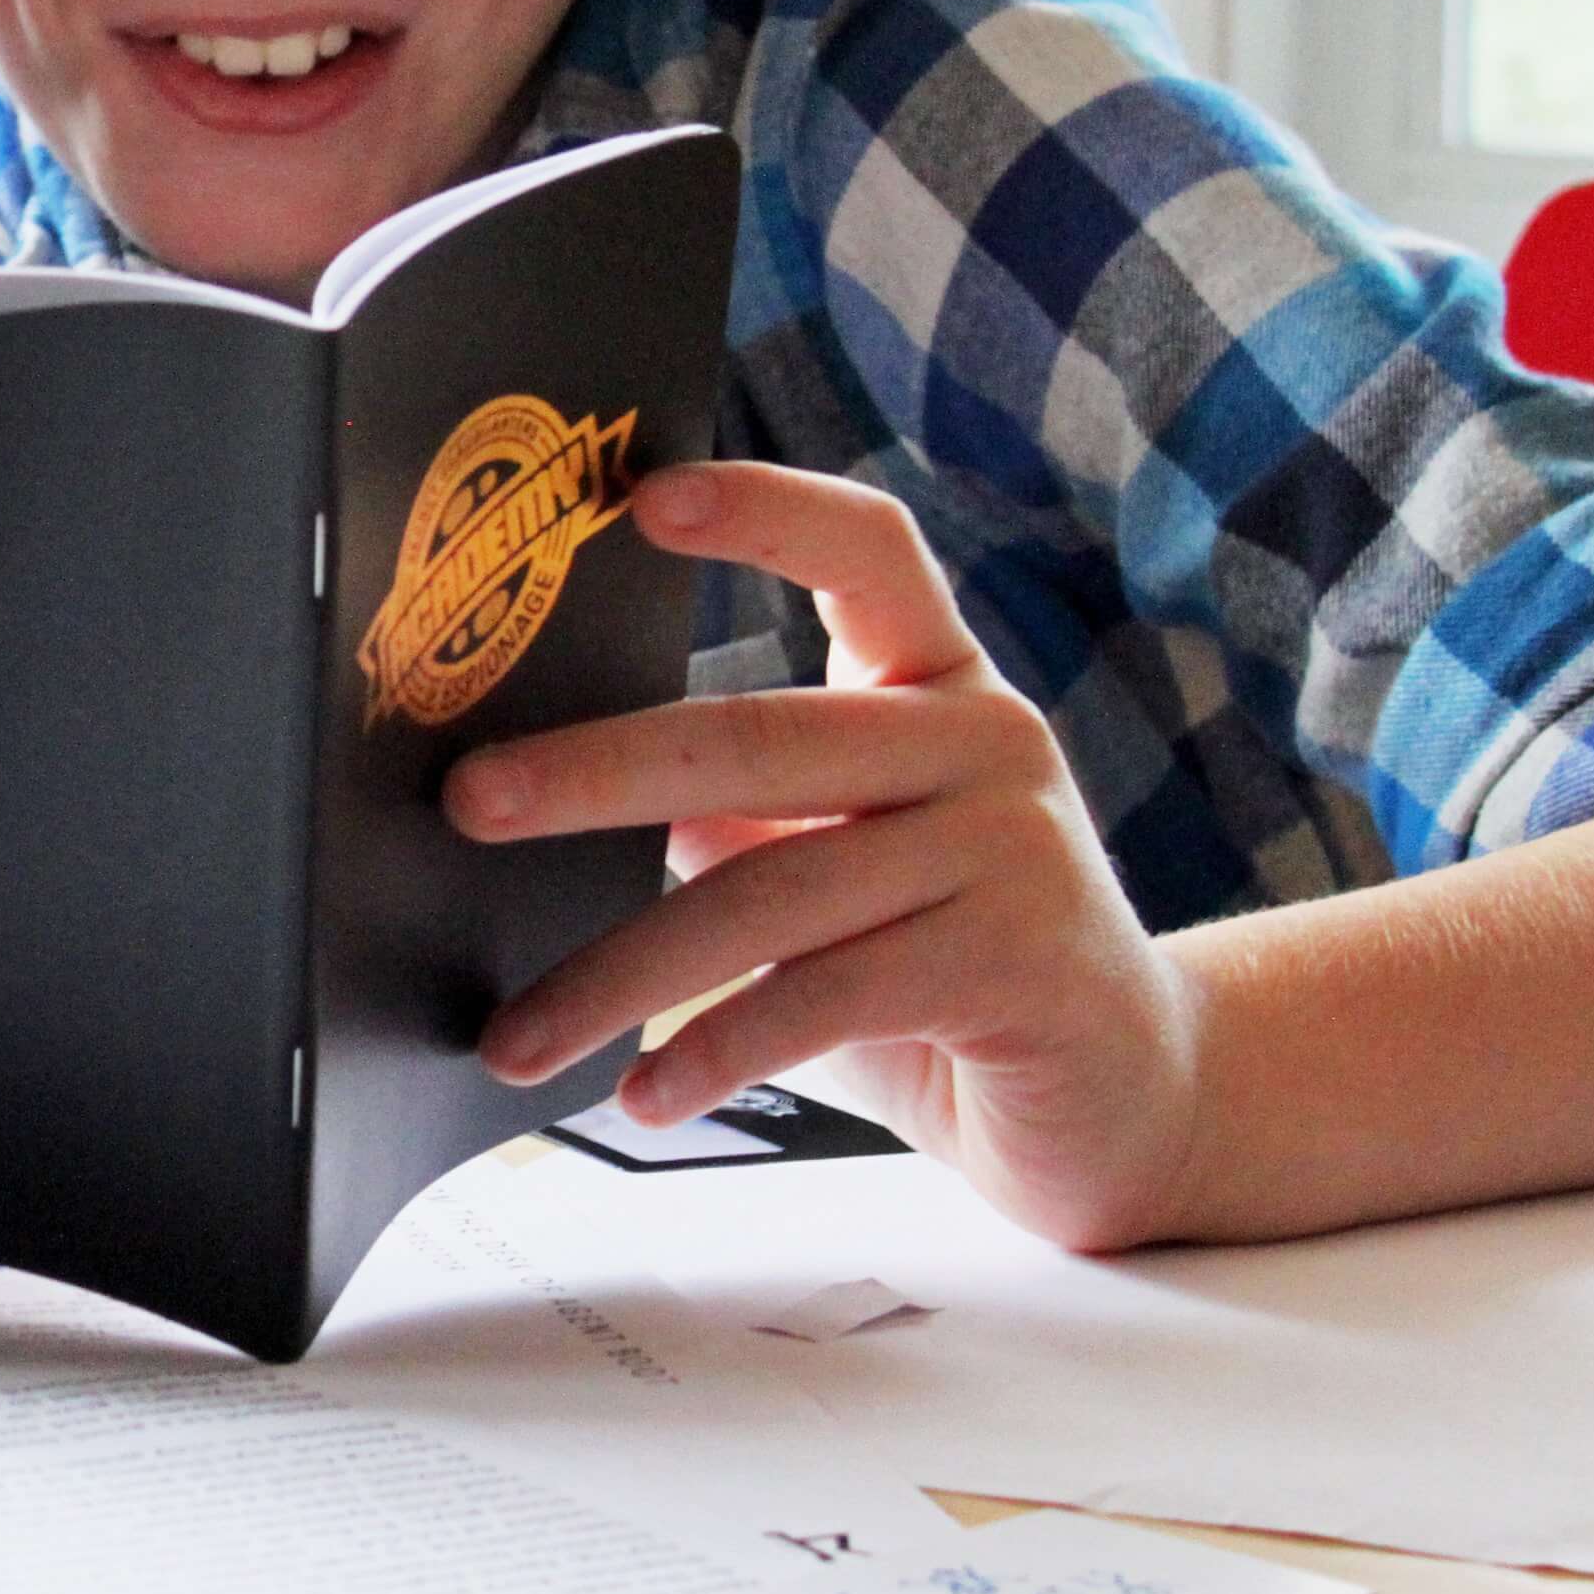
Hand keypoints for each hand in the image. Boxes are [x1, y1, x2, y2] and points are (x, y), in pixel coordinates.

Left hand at [457, 462, 1206, 1248]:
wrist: (1123, 1098)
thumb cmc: (934, 965)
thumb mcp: (828, 866)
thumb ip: (726, 812)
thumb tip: (531, 789)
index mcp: (936, 679)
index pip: (862, 550)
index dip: (758, 508)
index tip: (636, 494)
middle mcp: (988, 740)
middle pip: (760, 734)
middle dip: (595, 771)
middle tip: (470, 801)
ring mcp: (1016, 850)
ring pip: (770, 892)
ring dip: (621, 975)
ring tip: (519, 1039)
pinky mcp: (1020, 967)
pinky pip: (826, 998)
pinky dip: (715, 1053)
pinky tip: (644, 1095)